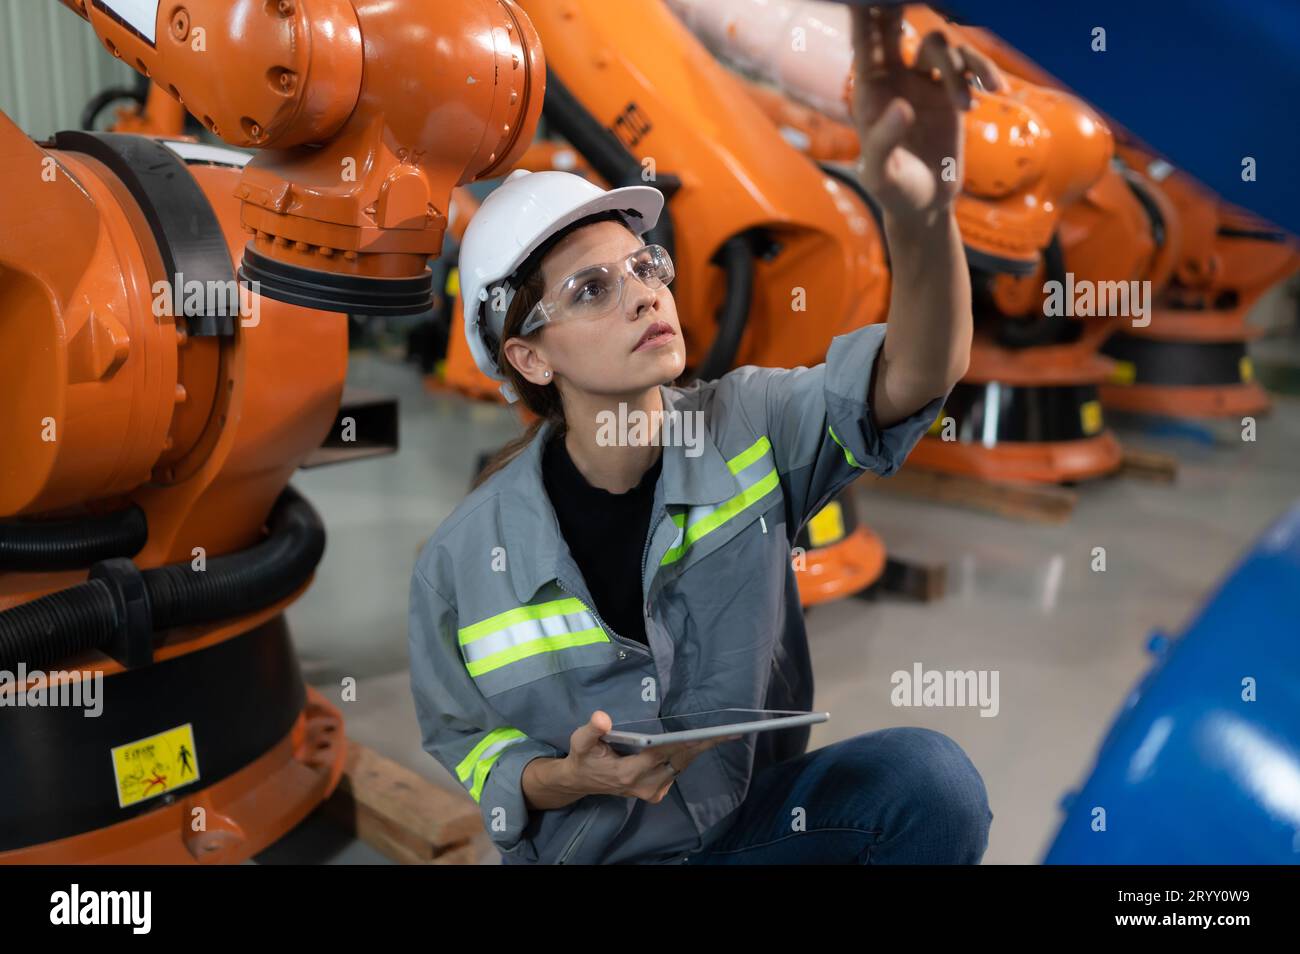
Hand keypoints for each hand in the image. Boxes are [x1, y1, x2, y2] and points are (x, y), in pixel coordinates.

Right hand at [560, 711, 737, 802]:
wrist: (582, 781)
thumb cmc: (584, 756)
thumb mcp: (581, 741)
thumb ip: (592, 729)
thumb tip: (603, 718)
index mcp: (628, 772)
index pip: (663, 754)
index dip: (685, 743)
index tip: (705, 735)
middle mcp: (644, 785)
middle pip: (680, 761)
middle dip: (703, 745)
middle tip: (729, 732)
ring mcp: (651, 791)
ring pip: (681, 767)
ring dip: (698, 751)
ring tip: (722, 734)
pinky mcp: (655, 792)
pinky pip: (676, 771)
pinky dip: (687, 757)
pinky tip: (699, 742)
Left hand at [849, 5, 1003, 220]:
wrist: (925, 206)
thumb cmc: (894, 192)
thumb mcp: (882, 174)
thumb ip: (885, 140)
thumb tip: (905, 105)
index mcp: (868, 92)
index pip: (864, 44)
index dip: (865, 16)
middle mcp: (893, 80)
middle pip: (894, 27)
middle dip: (900, 9)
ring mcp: (922, 82)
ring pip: (940, 44)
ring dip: (960, 69)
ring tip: (966, 108)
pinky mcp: (949, 91)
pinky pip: (966, 63)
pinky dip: (981, 71)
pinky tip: (993, 91)